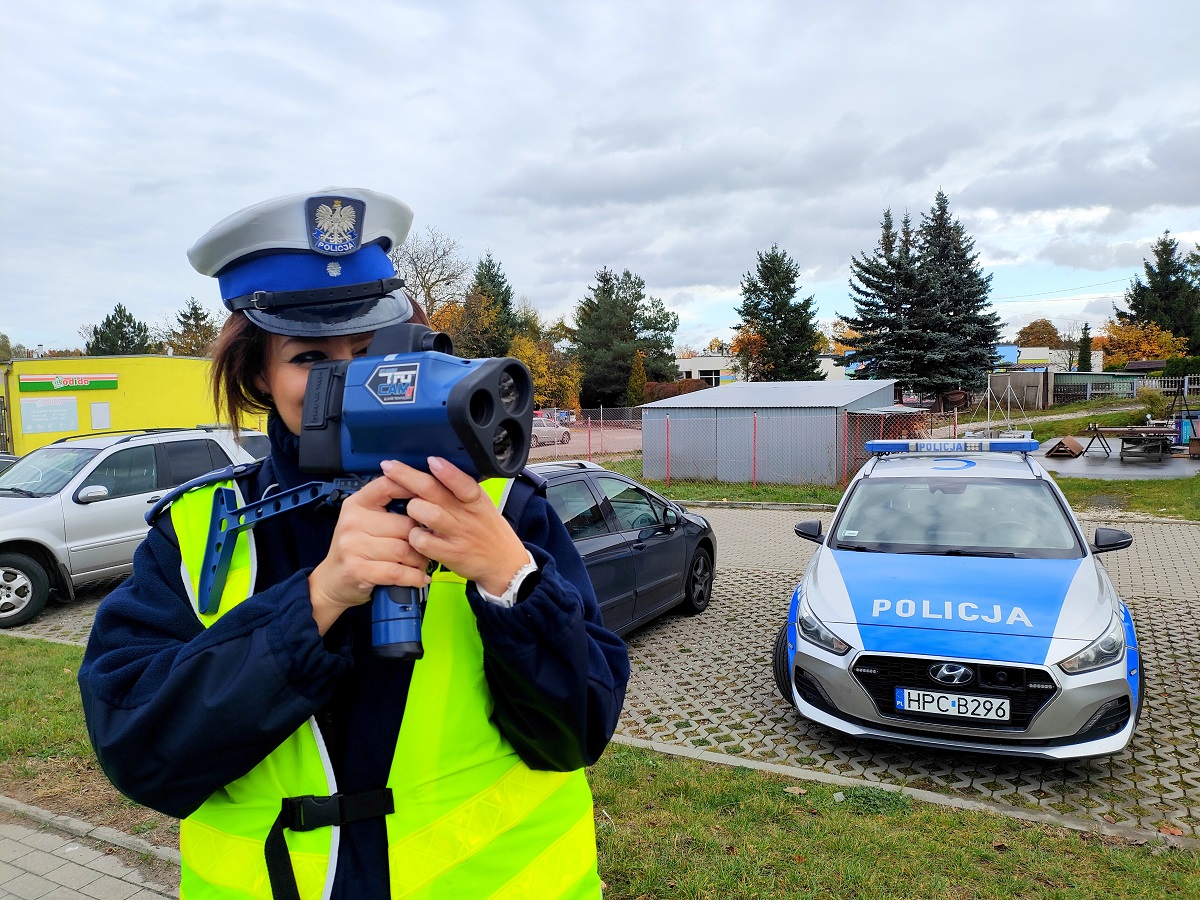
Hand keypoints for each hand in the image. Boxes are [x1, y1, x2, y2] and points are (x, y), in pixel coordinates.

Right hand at [307, 473, 430, 634]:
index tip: (431, 498)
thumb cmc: (356, 549)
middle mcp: (352, 521)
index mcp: (356, 504)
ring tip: (422, 563)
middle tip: (429, 547)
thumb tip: (427, 497)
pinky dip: (413, 576)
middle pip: (404, 524)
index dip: (412, 488)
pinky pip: (396, 571)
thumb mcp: (365, 521)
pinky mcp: (357, 570)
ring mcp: (352, 546)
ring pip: (403, 549)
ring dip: (419, 560)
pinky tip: (420, 577)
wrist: (332, 581)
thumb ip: (388, 507)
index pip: (387, 485)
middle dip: (422, 539)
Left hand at [379, 457, 529, 596]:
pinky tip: (415, 535)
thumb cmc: (487, 530)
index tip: (431, 460)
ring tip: (411, 508)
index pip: (463, 482)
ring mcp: (458, 534)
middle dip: (407, 476)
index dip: (446, 471)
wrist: (504, 563)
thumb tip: (433, 468)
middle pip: (434, 491)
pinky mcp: (450, 554)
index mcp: (475, 499)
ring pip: (427, 514)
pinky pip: (423, 542)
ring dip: (413, 508)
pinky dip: (414, 537)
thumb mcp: (482, 505)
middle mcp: (466, 514)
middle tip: (389, 467)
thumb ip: (460, 489)